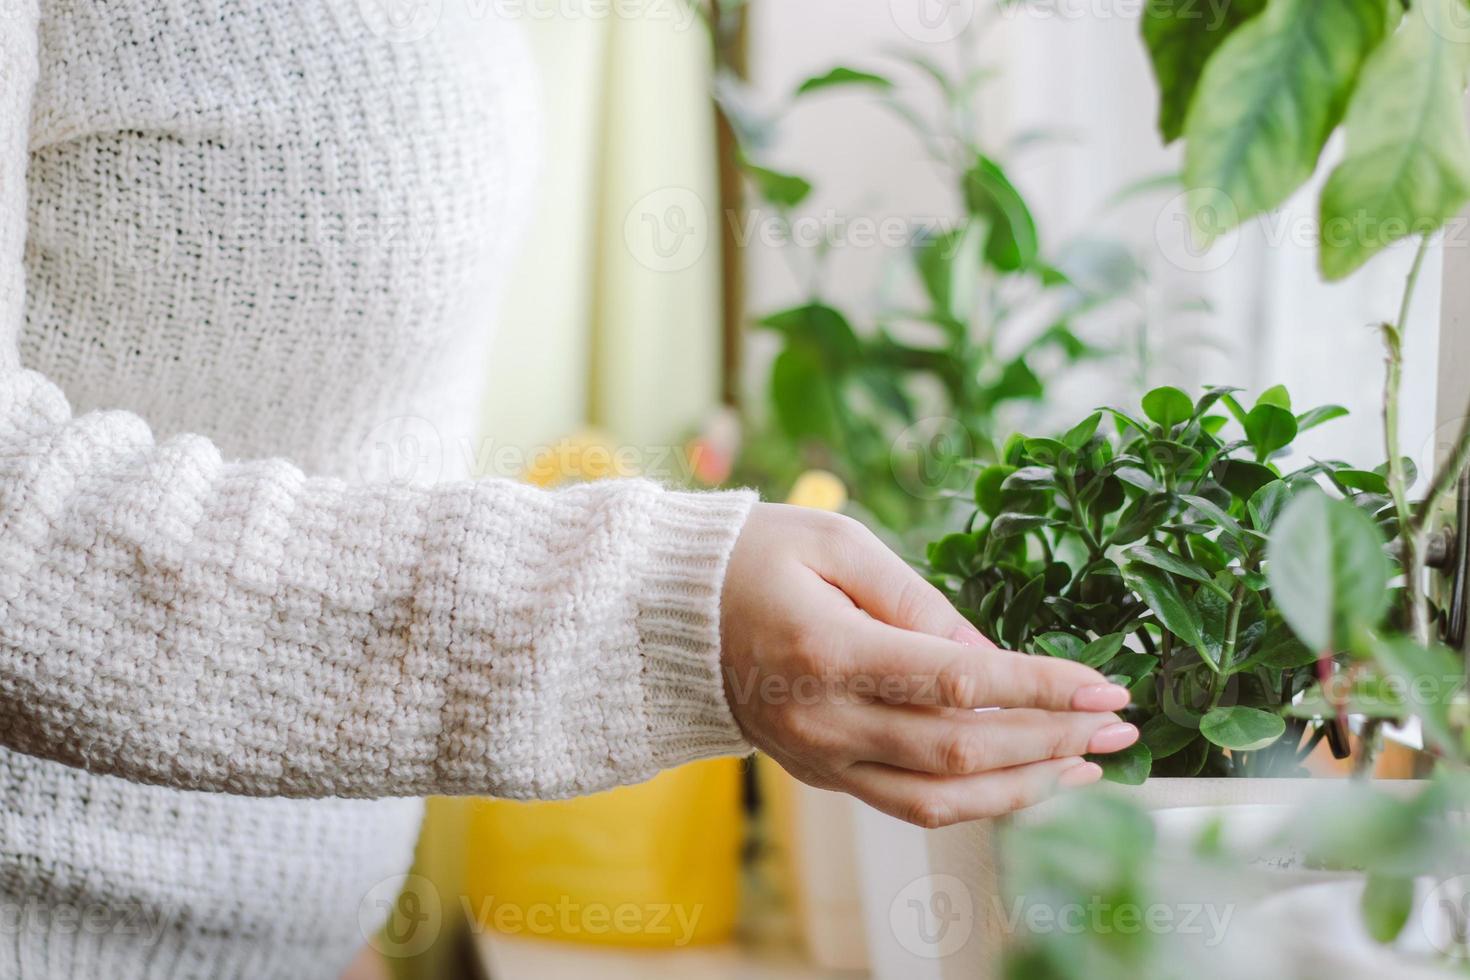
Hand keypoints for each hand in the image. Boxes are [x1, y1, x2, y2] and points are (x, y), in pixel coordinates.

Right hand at [720, 503, 1137, 827]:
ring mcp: (819, 757)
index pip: (958, 685)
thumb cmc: (752, 557)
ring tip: (1088, 764)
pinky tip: (1022, 778)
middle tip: (1120, 725)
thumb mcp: (836, 542)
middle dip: (1053, 740)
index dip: (1041, 689)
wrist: (663, 614)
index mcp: (828, 651)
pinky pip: (908, 805)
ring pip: (939, 800)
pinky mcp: (820, 773)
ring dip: (1024, 788)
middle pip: (960, 751)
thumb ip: (917, 599)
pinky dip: (973, 800)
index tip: (1105, 686)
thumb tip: (989, 655)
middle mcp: (823, 719)